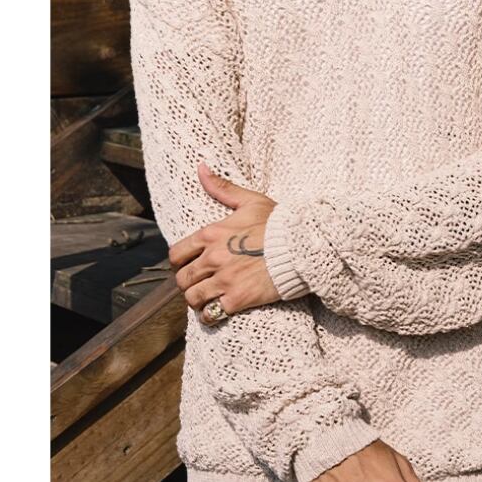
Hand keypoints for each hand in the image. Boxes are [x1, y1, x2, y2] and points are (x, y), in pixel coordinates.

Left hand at [169, 162, 281, 323]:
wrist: (304, 245)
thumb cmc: (279, 222)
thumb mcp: (251, 201)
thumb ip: (222, 187)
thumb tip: (200, 167)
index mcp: (212, 234)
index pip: (177, 254)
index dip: (181, 262)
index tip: (190, 265)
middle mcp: (213, 258)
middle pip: (182, 279)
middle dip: (189, 283)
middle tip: (201, 284)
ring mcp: (224, 280)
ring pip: (192, 298)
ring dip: (197, 300)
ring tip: (208, 299)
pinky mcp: (238, 299)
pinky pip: (211, 313)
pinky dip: (211, 315)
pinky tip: (218, 311)